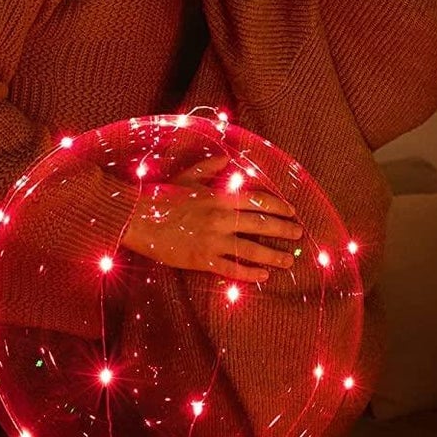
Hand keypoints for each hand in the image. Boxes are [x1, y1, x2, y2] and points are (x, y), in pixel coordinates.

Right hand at [120, 164, 301, 282]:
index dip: (277, 206)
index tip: (291, 211)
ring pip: (251, 250)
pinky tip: (263, 275)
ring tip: (289, 259)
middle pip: (261, 225)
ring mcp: (213, 240)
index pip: (257, 200)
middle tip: (298, 234)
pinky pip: (232, 269)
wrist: (138, 218)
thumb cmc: (162, 196)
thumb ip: (208, 168)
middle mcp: (220, 218)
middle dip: (283, 230)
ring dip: (273, 255)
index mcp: (219, 197)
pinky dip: (250, 273)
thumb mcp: (186, 177)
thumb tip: (226, 160)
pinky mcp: (202, 260)